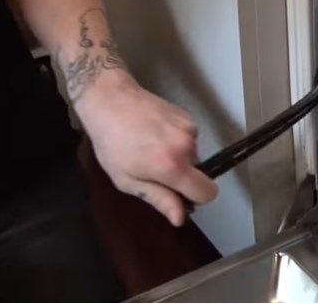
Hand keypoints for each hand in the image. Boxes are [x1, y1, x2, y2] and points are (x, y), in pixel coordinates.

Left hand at [73, 72, 217, 225]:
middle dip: (180, 174)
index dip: (197, 198)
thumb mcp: (127, 180)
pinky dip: (175, 140)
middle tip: (152, 166)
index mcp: (173, 166)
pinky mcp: (187, 116)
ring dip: (177, 155)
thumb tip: (180, 218)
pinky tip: (154, 132)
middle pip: (198, 172)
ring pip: (192, 154)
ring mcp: (190, 128)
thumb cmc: (111, 144)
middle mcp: (188, 146)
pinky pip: (188, 138)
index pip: (208, 192)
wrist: (110, 100)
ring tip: (150, 145)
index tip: (179, 194)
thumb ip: (159, 199)